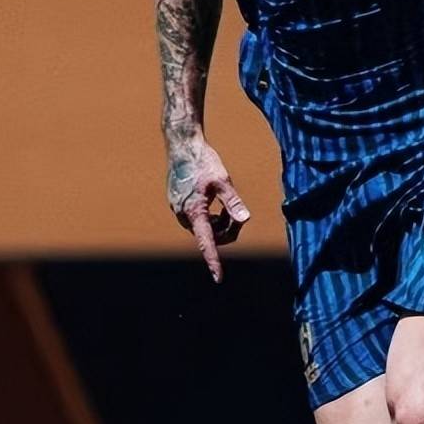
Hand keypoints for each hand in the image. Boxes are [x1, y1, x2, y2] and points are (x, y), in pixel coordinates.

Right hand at [166, 139, 249, 282]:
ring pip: (204, 228)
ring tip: (224, 202)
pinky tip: (213, 200)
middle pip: (210, 235)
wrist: (182, 145)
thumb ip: (233, 202)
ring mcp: (178, 209)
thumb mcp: (222, 180)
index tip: (219, 278)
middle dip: (226, 229)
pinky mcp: (178, 203)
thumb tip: (245, 220)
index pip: (206, 243)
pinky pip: (197, 219)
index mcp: (194, 211)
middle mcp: (183, 214)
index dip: (214, 261)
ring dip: (218, 222)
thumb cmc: (203, 161)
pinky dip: (209, 215)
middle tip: (237, 212)